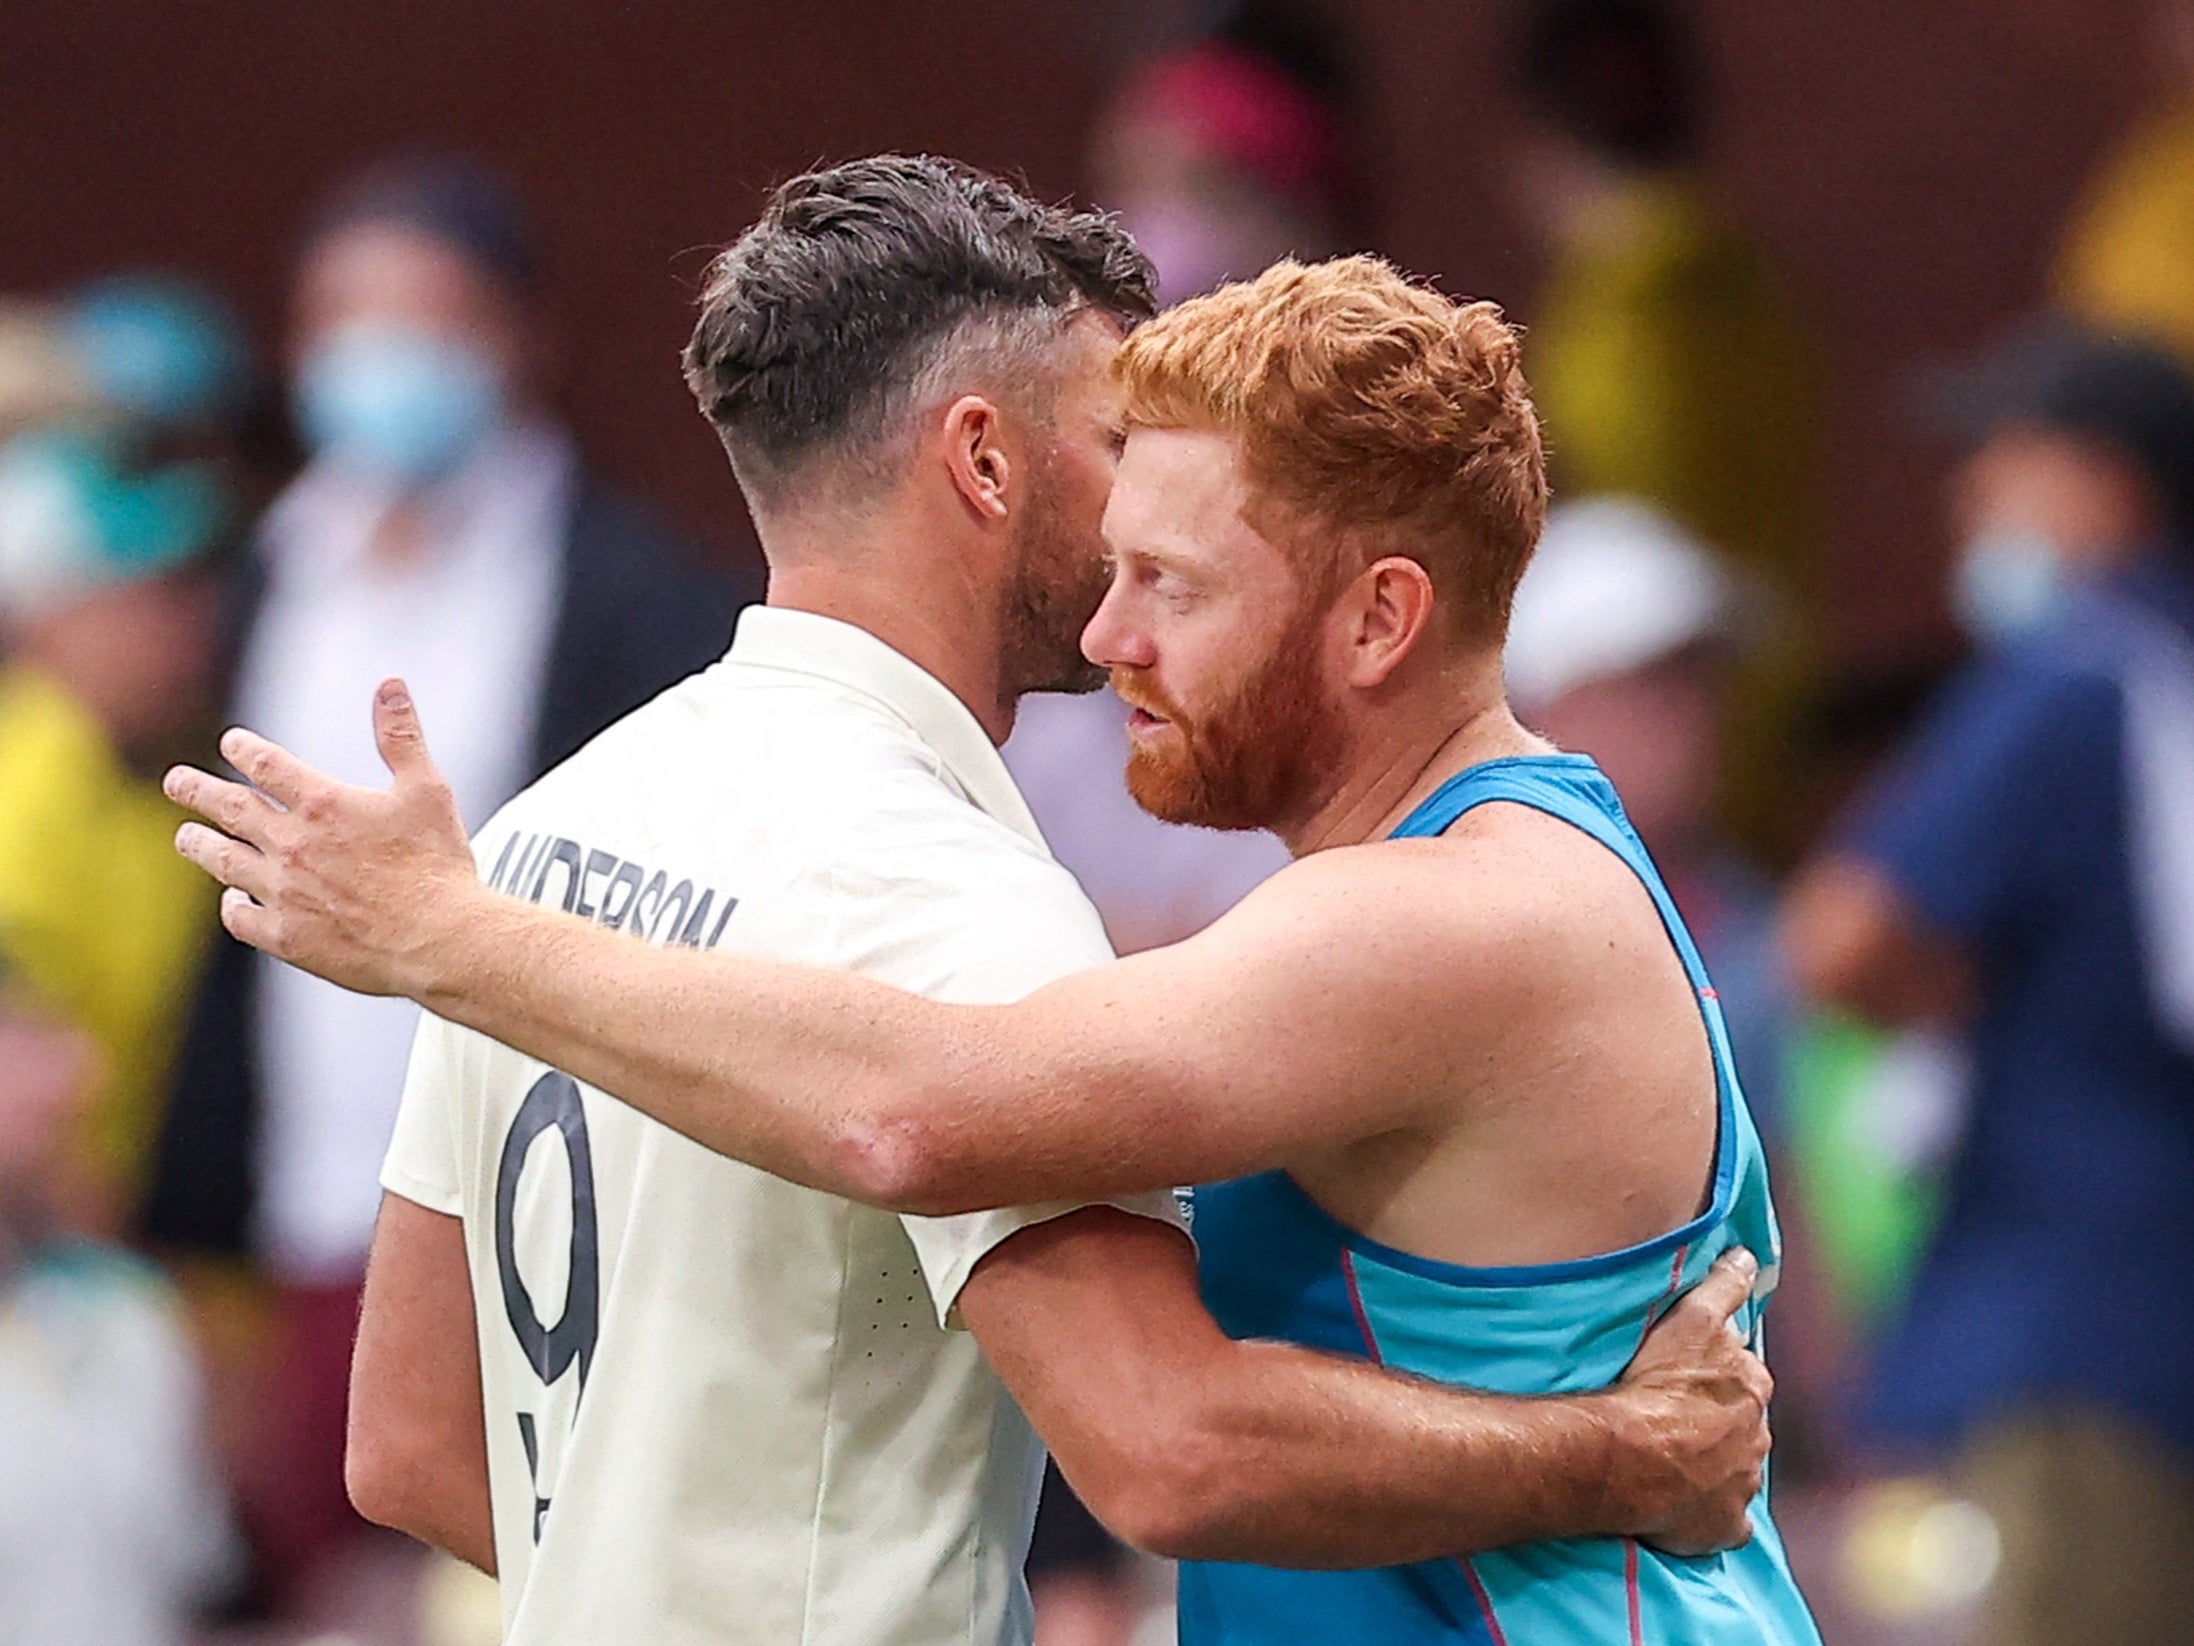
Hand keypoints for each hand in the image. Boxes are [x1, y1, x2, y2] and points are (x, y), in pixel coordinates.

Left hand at [165, 678, 475, 998]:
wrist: (439, 940)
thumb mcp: (427, 789)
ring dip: (199, 843)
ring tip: (186, 836)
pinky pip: (240, 916)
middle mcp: (292, 845)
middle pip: (228, 808)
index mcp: (322, 804)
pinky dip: (232, 902)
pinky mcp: (287, 936)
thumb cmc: (437, 864)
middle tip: (175, 781)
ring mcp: (284, 893)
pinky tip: (234, 896)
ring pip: (223, 860)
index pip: (265, 764)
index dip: (243, 749)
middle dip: (195, 790)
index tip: (233, 744)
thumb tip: (391, 684)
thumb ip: (402, 736)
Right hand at [1603, 1247, 1773, 1556]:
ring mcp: (1744, 1484)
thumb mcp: (1694, 1319)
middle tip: (1674, 1418)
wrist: (1628, 1458)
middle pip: (1741, 1423)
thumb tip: (1747, 1257)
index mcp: (1753, 1386)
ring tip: (1669, 1461)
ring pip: (1734, 1470)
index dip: (1716, 1375)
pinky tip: (1683, 1506)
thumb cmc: (1656, 1385)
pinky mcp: (1726, 1525)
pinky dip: (1710, 1513)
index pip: (1744, 1374)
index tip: (1688, 1378)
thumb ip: (1725, 1285)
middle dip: (1718, 1421)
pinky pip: (1724, 1519)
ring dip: (1711, 1465)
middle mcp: (1759, 1436)